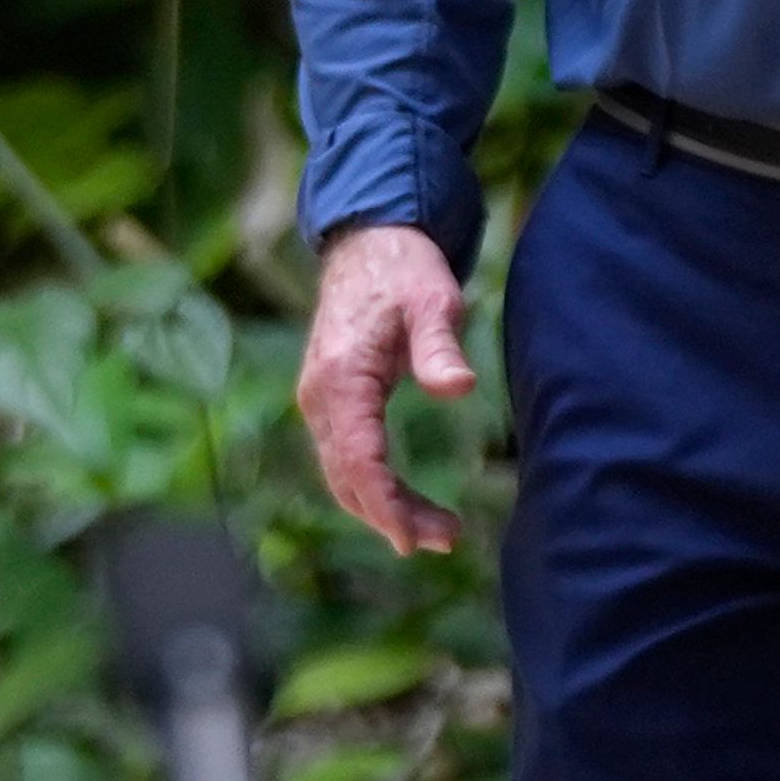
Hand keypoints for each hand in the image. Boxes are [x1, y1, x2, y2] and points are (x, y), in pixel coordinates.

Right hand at [296, 223, 477, 554]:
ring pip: (344, 475)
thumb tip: (459, 388)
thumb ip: (440, 345)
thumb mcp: (432, 299)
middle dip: (393, 517)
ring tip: (437, 532)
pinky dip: (373, 488)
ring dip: (384, 509)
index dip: (385, 505)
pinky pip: (346, 458)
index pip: (358, 460)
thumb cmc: (405, 268)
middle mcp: (320, 396)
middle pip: (348, 478)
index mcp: (341, 377)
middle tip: (447, 539)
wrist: (368, 240)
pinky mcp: (330, 401)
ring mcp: (320, 400)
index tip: (413, 539)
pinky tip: (406, 504)